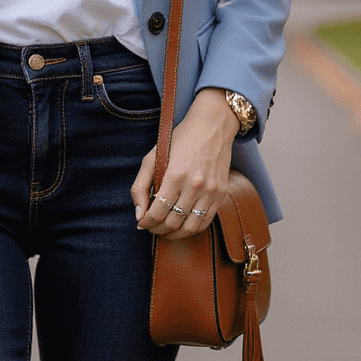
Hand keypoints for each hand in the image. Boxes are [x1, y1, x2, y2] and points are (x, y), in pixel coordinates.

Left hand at [132, 88, 238, 237]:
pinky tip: (182, 225)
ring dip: (174, 234)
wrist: (212, 126)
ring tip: (165, 231)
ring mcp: (211, 191)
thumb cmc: (179, 140)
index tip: (141, 224)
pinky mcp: (221, 194)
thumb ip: (140, 186)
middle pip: (173, 222)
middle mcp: (195, 185)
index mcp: (175, 175)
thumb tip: (139, 215)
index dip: (146, 223)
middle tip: (151, 228)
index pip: (158, 212)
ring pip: (190, 227)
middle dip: (157, 230)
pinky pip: (206, 221)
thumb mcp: (152, 157)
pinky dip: (192, 228)